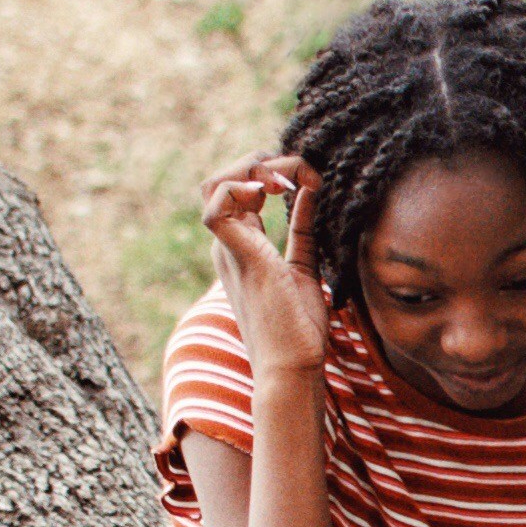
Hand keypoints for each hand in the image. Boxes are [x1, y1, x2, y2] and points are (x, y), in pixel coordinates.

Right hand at [200, 156, 325, 375]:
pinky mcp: (237, 256)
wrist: (293, 365)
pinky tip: (279, 191)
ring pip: (215, 183)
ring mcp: (228, 249)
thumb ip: (302, 229)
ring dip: (252, 168)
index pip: (240, 189)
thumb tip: (310, 193)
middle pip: (220, 178)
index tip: (310, 177)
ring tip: (289, 178)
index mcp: (242, 244)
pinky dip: (243, 186)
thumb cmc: (298, 327)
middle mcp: (228, 243)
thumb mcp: (305, 265)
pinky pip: (217, 206)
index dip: (271, 171)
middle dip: (259, 162)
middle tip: (299, 171)